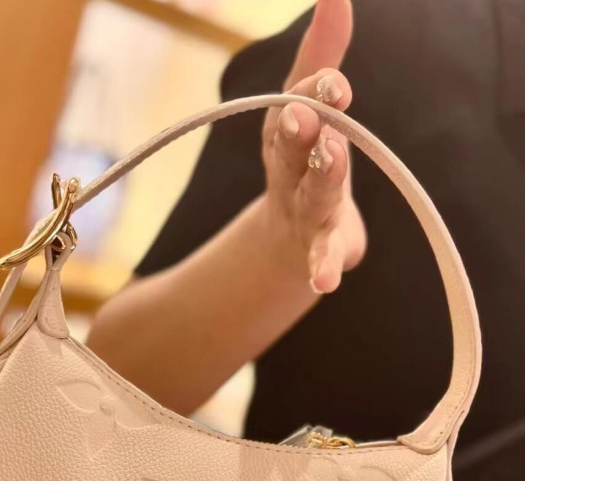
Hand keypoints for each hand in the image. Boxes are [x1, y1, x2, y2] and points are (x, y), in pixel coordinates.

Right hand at [261, 0, 365, 293]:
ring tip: (333, 158)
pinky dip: (321, 268)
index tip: (336, 79)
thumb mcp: (311, 108)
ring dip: (322, 176)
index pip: (297, 103)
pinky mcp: (321, 246)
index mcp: (287, 132)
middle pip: (295, 147)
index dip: (315, 90)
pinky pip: (319, 257)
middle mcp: (290, 170)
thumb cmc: (304, 162)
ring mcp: (303, 210)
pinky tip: (325, 282)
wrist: (290, 236)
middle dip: (301, 128)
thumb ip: (322, 56)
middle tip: (308, 113)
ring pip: (313, 193)